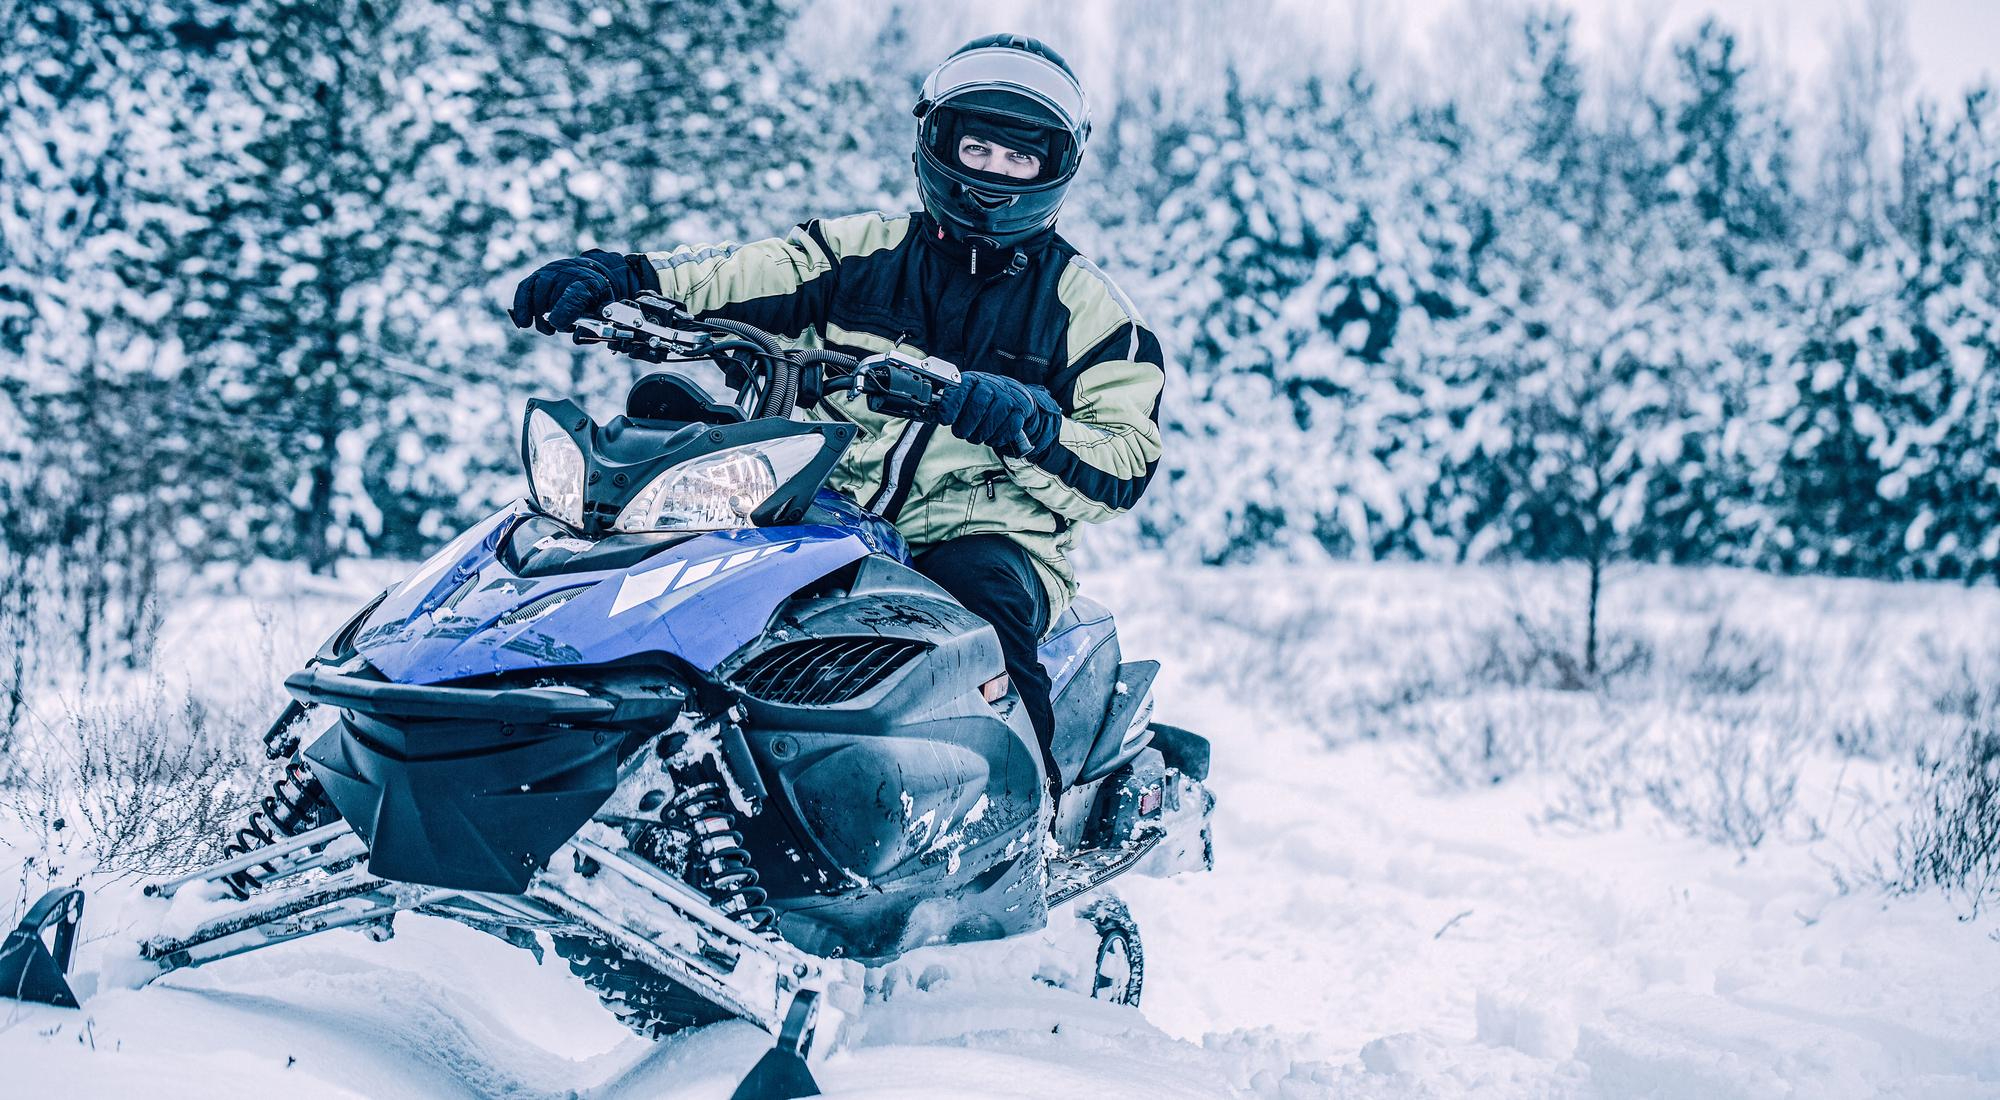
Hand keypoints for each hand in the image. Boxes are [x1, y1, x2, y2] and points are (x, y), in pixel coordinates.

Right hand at [509, 249, 653, 334]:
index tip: (557, 324)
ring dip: (540, 317)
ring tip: (549, 328)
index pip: (575, 294)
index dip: (565, 309)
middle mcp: (568, 274)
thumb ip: (593, 327)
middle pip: (554, 298)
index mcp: (590, 283)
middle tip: (561, 328)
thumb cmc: (596, 297)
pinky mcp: (536, 276)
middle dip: (555, 319)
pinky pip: (524, 290)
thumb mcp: (603, 312)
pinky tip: (523, 322)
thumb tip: (576, 338)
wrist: (590, 273)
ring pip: (537, 295)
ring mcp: (551, 272)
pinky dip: (521, 307)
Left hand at [936, 372, 1060, 458]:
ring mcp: (1007, 397)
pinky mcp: (1020, 411)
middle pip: (978, 405)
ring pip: (993, 419)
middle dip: (966, 425)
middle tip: (961, 433)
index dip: (951, 405)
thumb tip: (934, 413)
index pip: (961, 389)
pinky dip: (997, 438)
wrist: (1013, 397)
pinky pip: (1008, 428)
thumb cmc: (982, 399)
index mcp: (973, 380)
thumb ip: (950, 402)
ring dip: (981, 434)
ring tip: (976, 437)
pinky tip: (991, 438)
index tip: (945, 419)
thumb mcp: (964, 395)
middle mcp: (991, 385)